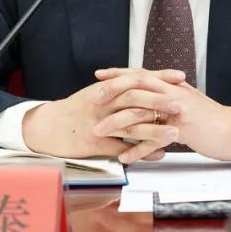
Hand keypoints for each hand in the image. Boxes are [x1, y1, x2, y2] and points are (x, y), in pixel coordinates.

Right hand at [21, 69, 186, 159]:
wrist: (48, 127)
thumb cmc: (75, 110)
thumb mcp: (96, 93)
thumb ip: (118, 88)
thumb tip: (144, 81)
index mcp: (105, 88)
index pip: (136, 77)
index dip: (159, 76)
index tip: (180, 77)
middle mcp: (103, 103)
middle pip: (136, 98)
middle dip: (161, 101)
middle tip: (181, 105)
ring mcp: (99, 123)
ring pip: (131, 124)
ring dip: (156, 130)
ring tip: (175, 133)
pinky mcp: (95, 143)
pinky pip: (122, 148)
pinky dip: (141, 152)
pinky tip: (157, 154)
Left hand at [93, 68, 230, 161]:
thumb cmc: (211, 119)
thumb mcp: (189, 101)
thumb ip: (169, 96)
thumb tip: (152, 95)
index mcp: (173, 85)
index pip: (142, 73)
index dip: (120, 73)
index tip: (100, 75)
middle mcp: (173, 93)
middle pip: (137, 86)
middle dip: (112, 92)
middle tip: (93, 100)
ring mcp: (177, 110)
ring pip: (141, 113)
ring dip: (117, 123)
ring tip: (100, 132)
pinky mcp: (182, 129)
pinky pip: (154, 139)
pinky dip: (137, 149)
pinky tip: (124, 156)